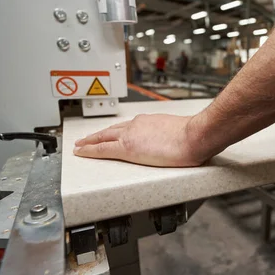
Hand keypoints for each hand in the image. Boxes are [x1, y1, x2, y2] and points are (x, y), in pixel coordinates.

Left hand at [73, 114, 207, 166]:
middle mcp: (137, 125)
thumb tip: (176, 142)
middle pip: (111, 130)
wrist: (194, 136)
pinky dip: (90, 150)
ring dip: (90, 141)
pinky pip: (102, 149)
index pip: (127, 126)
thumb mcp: (179, 132)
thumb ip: (171, 135)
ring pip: (103, 137)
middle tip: (86, 139)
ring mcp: (131, 135)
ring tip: (80, 146)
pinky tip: (82, 152)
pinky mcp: (127, 148)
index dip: (115, 131)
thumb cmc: (193, 136)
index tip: (109, 134)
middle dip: (97, 135)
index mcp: (149, 121)